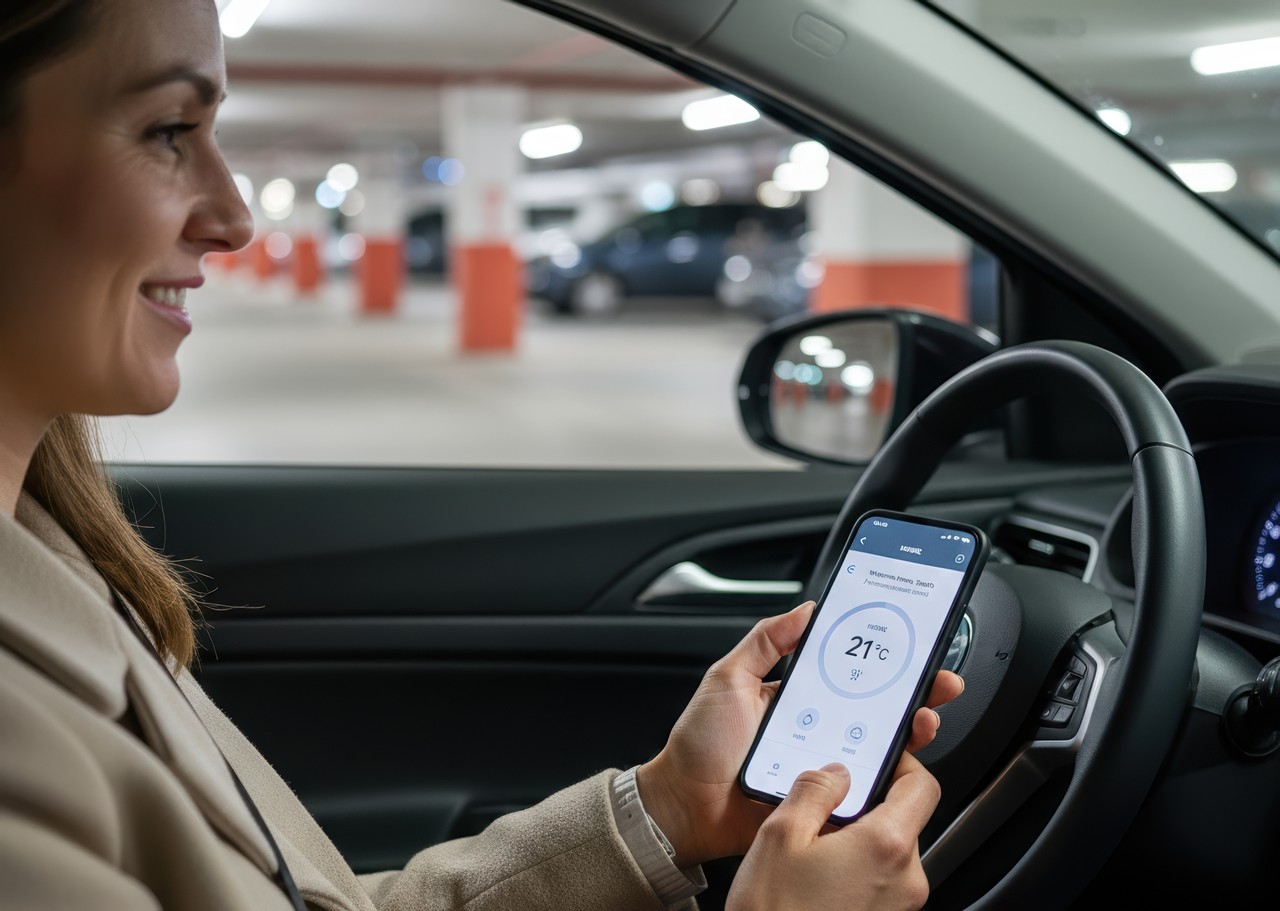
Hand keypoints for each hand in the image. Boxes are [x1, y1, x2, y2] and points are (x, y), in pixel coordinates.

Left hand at [636, 601, 962, 866]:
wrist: (682, 806)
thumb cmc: (698, 745)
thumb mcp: (727, 678)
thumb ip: (764, 642)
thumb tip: (805, 610)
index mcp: (799, 698)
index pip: (852, 675)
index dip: (886, 663)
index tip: (914, 649)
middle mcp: (818, 730)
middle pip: (878, 711)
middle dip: (915, 696)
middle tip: (938, 685)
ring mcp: (824, 766)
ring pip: (880, 749)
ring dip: (909, 734)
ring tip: (922, 721)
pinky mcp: (825, 802)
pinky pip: (863, 790)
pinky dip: (887, 779)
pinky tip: (900, 765)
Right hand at [726, 755, 939, 910]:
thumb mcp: (779, 836)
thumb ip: (814, 790)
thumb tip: (835, 771)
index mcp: (886, 846)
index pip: (922, 786)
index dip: (901, 764)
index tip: (875, 758)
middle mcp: (905, 879)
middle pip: (905, 818)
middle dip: (869, 805)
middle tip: (827, 805)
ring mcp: (900, 906)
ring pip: (891, 851)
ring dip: (860, 838)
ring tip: (814, 845)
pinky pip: (882, 880)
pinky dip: (858, 867)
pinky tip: (818, 874)